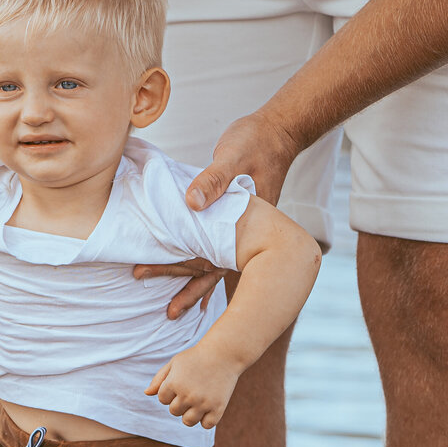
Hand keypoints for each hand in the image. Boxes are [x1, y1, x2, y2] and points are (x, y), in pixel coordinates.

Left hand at [134, 109, 297, 315]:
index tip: (175, 304)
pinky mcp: (232, 219)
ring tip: (176, 309)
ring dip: (195, 283)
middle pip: (212, 266)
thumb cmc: (256, 143)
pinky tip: (196, 279)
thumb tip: (191, 204)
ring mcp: (238, 228)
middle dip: (190, 289)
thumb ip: (213, 180)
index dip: (193, 281)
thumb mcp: (234, 156)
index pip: (214, 259)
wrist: (278, 133)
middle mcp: (242, 233)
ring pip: (213, 260)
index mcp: (243, 224)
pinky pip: (213, 246)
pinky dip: (202, 264)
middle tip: (169, 313)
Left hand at [146, 346, 241, 429]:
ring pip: (188, 421)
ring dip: (190, 413)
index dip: (170, 391)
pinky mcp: (218, 408)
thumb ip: (159, 379)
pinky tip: (209, 406)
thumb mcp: (175, 363)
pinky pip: (206, 425)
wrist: (224, 353)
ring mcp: (203, 403)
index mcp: (174, 384)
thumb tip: (147, 393)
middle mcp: (187, 395)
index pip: (162, 399)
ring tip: (198, 400)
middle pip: (174, 411)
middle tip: (192, 388)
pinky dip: (206, 419)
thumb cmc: (197, 357)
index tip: (181, 381)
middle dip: (180, 402)